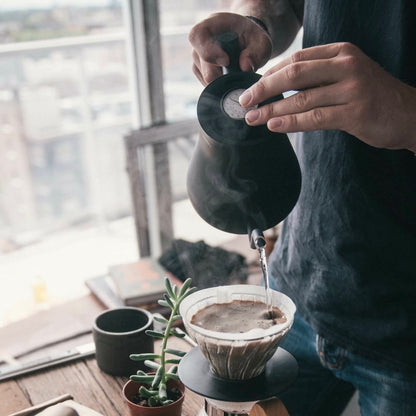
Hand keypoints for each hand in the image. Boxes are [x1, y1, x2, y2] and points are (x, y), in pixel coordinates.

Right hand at [188, 12, 271, 84]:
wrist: (245, 40)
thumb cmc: (251, 37)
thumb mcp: (261, 41)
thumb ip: (256, 53)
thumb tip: (245, 68)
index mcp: (211, 24)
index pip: (198, 36)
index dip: (209, 51)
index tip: (226, 61)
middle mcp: (199, 40)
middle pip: (201, 63)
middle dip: (220, 74)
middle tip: (237, 75)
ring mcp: (197, 56)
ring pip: (204, 76)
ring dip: (221, 80)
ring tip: (236, 73)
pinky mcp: (199, 70)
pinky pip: (205, 83)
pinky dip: (219, 85)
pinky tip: (230, 78)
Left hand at [240, 42, 415, 151]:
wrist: (408, 114)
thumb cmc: (370, 96)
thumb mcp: (345, 76)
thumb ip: (316, 77)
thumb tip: (276, 87)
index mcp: (341, 52)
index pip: (296, 59)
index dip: (269, 74)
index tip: (251, 87)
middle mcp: (347, 65)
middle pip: (294, 74)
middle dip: (264, 88)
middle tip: (244, 101)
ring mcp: (353, 88)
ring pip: (301, 98)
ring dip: (272, 110)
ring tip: (253, 118)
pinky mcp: (356, 112)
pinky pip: (315, 117)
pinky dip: (291, 122)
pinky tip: (274, 126)